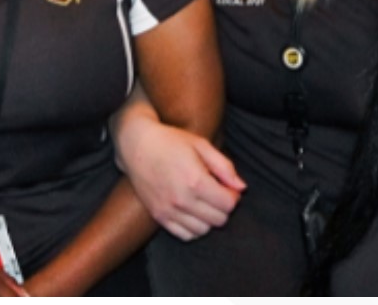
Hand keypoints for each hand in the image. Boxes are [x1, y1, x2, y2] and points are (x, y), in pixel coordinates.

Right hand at [118, 117, 244, 240]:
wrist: (136, 146)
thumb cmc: (170, 141)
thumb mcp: (202, 145)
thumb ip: (225, 167)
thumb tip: (241, 188)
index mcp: (195, 180)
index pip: (228, 204)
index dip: (233, 195)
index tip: (226, 186)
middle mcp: (181, 199)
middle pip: (219, 220)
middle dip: (223, 207)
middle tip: (215, 192)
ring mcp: (168, 210)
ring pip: (203, 230)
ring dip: (209, 218)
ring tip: (203, 201)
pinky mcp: (158, 216)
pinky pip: (185, 235)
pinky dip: (193, 228)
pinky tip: (191, 212)